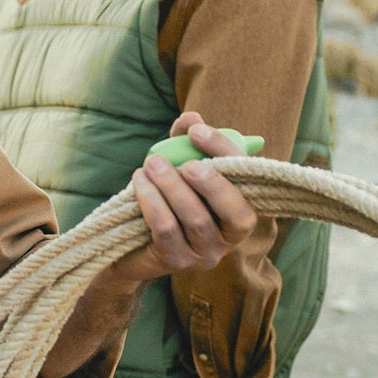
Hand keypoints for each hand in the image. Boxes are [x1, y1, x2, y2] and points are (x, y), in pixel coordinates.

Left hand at [115, 113, 259, 284]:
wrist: (130, 246)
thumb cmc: (164, 200)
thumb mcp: (177, 168)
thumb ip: (185, 142)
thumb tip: (191, 116)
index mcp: (240, 207)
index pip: (247, 179)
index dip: (225, 150)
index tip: (197, 129)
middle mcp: (231, 236)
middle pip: (233, 209)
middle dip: (209, 181)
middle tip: (184, 161)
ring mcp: (205, 253)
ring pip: (196, 218)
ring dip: (171, 187)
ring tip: (150, 165)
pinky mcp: (176, 261)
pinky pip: (167, 229)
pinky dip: (152, 202)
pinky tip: (139, 182)